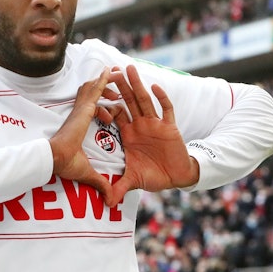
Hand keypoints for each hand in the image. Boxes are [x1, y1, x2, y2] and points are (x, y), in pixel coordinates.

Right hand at [48, 68, 112, 201]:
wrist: (55, 159)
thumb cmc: (65, 164)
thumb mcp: (88, 172)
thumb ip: (100, 182)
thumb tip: (110, 200)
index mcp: (79, 126)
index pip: (91, 110)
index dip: (102, 107)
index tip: (111, 112)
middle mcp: (79, 114)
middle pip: (92, 94)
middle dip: (104, 87)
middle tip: (115, 82)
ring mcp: (81, 109)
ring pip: (93, 88)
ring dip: (105, 81)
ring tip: (116, 72)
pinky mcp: (84, 108)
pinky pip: (95, 89)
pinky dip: (103, 79)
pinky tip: (110, 71)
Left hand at [107, 64, 198, 203]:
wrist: (176, 177)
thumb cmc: (154, 175)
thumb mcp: (133, 180)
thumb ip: (118, 188)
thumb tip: (106, 203)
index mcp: (129, 134)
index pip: (115, 114)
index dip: (106, 105)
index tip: (96, 95)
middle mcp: (140, 125)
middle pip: (128, 101)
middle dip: (121, 86)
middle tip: (111, 69)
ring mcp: (155, 124)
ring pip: (144, 100)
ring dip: (137, 85)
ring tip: (129, 68)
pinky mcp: (169, 127)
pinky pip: (165, 110)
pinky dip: (161, 98)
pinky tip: (155, 87)